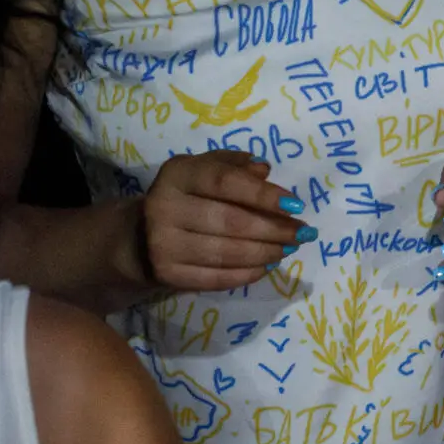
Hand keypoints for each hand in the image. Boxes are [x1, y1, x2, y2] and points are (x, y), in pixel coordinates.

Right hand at [140, 151, 306, 290]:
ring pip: (227, 253)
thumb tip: (264, 170)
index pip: (225, 182)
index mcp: (178, 175)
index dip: (263, 194)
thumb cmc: (186, 196)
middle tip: (304, 233)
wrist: (140, 236)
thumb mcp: (203, 169)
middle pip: (231, 222)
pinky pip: (217, 278)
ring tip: (289, 248)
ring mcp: (163, 244)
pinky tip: (267, 265)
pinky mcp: (168, 274)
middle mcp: (164, 207)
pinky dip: (248, 274)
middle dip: (275, 230)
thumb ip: (233, 165)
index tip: (296, 205)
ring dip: (266, 253)